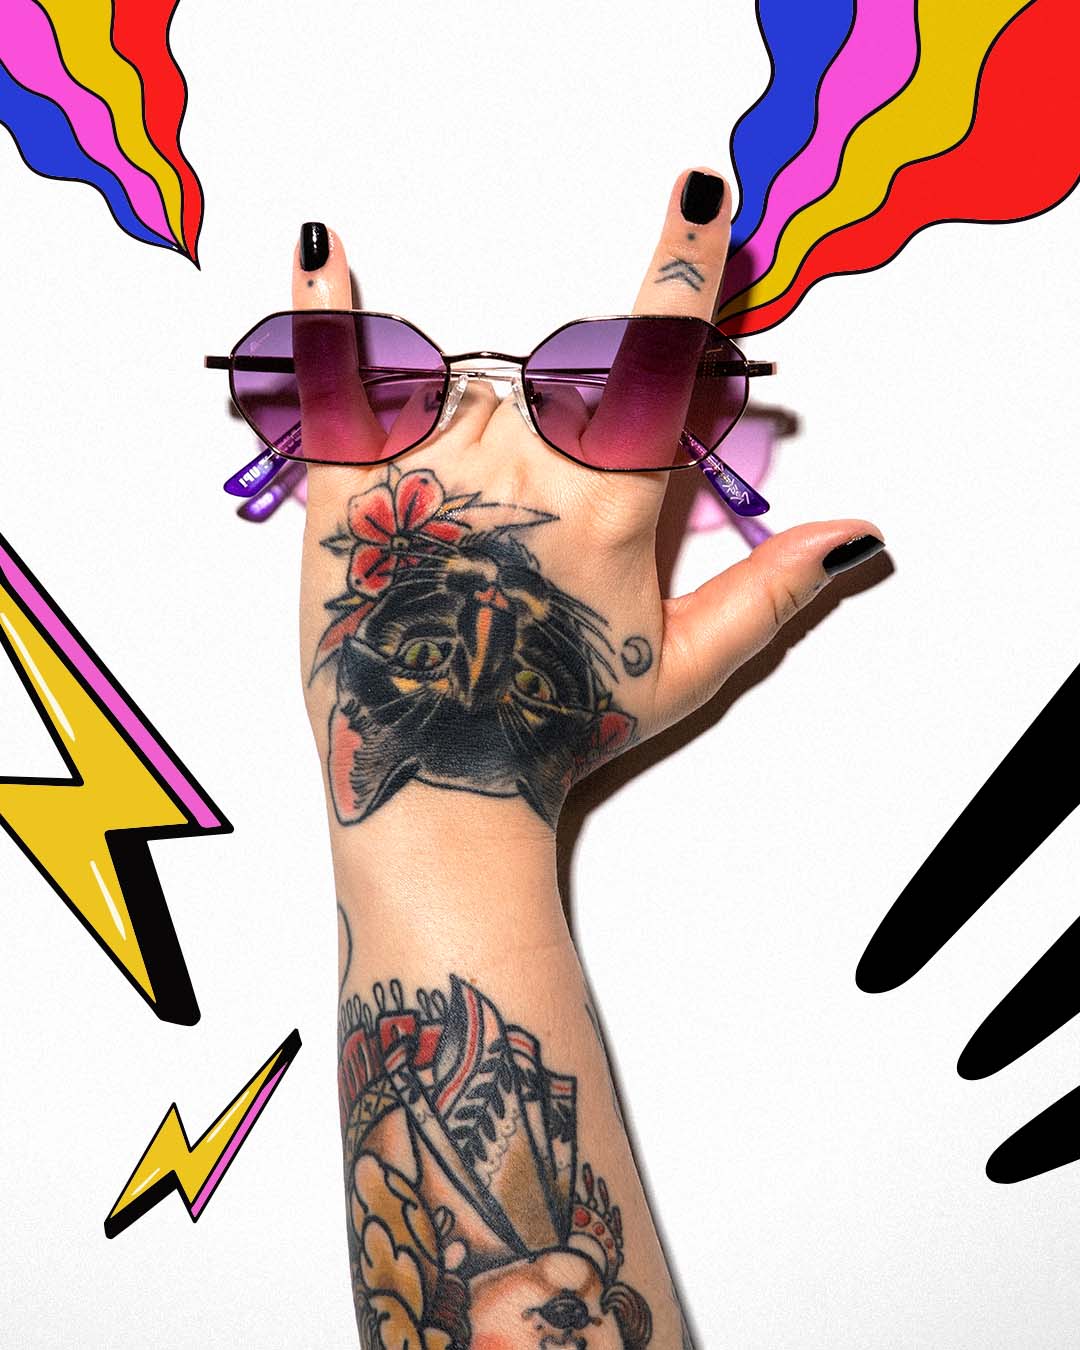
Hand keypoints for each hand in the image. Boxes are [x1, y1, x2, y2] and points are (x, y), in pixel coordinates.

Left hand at [292, 167, 884, 843]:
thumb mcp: (682, 667)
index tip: (698, 198)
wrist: (440, 775)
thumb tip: (855, 534)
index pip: (656, 359)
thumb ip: (769, 591)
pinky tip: (322, 254)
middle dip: (563, 418)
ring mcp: (428, 468)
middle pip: (557, 373)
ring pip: (471, 384)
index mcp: (606, 500)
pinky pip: (336, 387)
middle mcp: (519, 464)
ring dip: (484, 429)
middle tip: (535, 528)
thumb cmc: (562, 730)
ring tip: (473, 538)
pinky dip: (327, 320)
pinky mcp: (347, 492)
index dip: (685, 273)